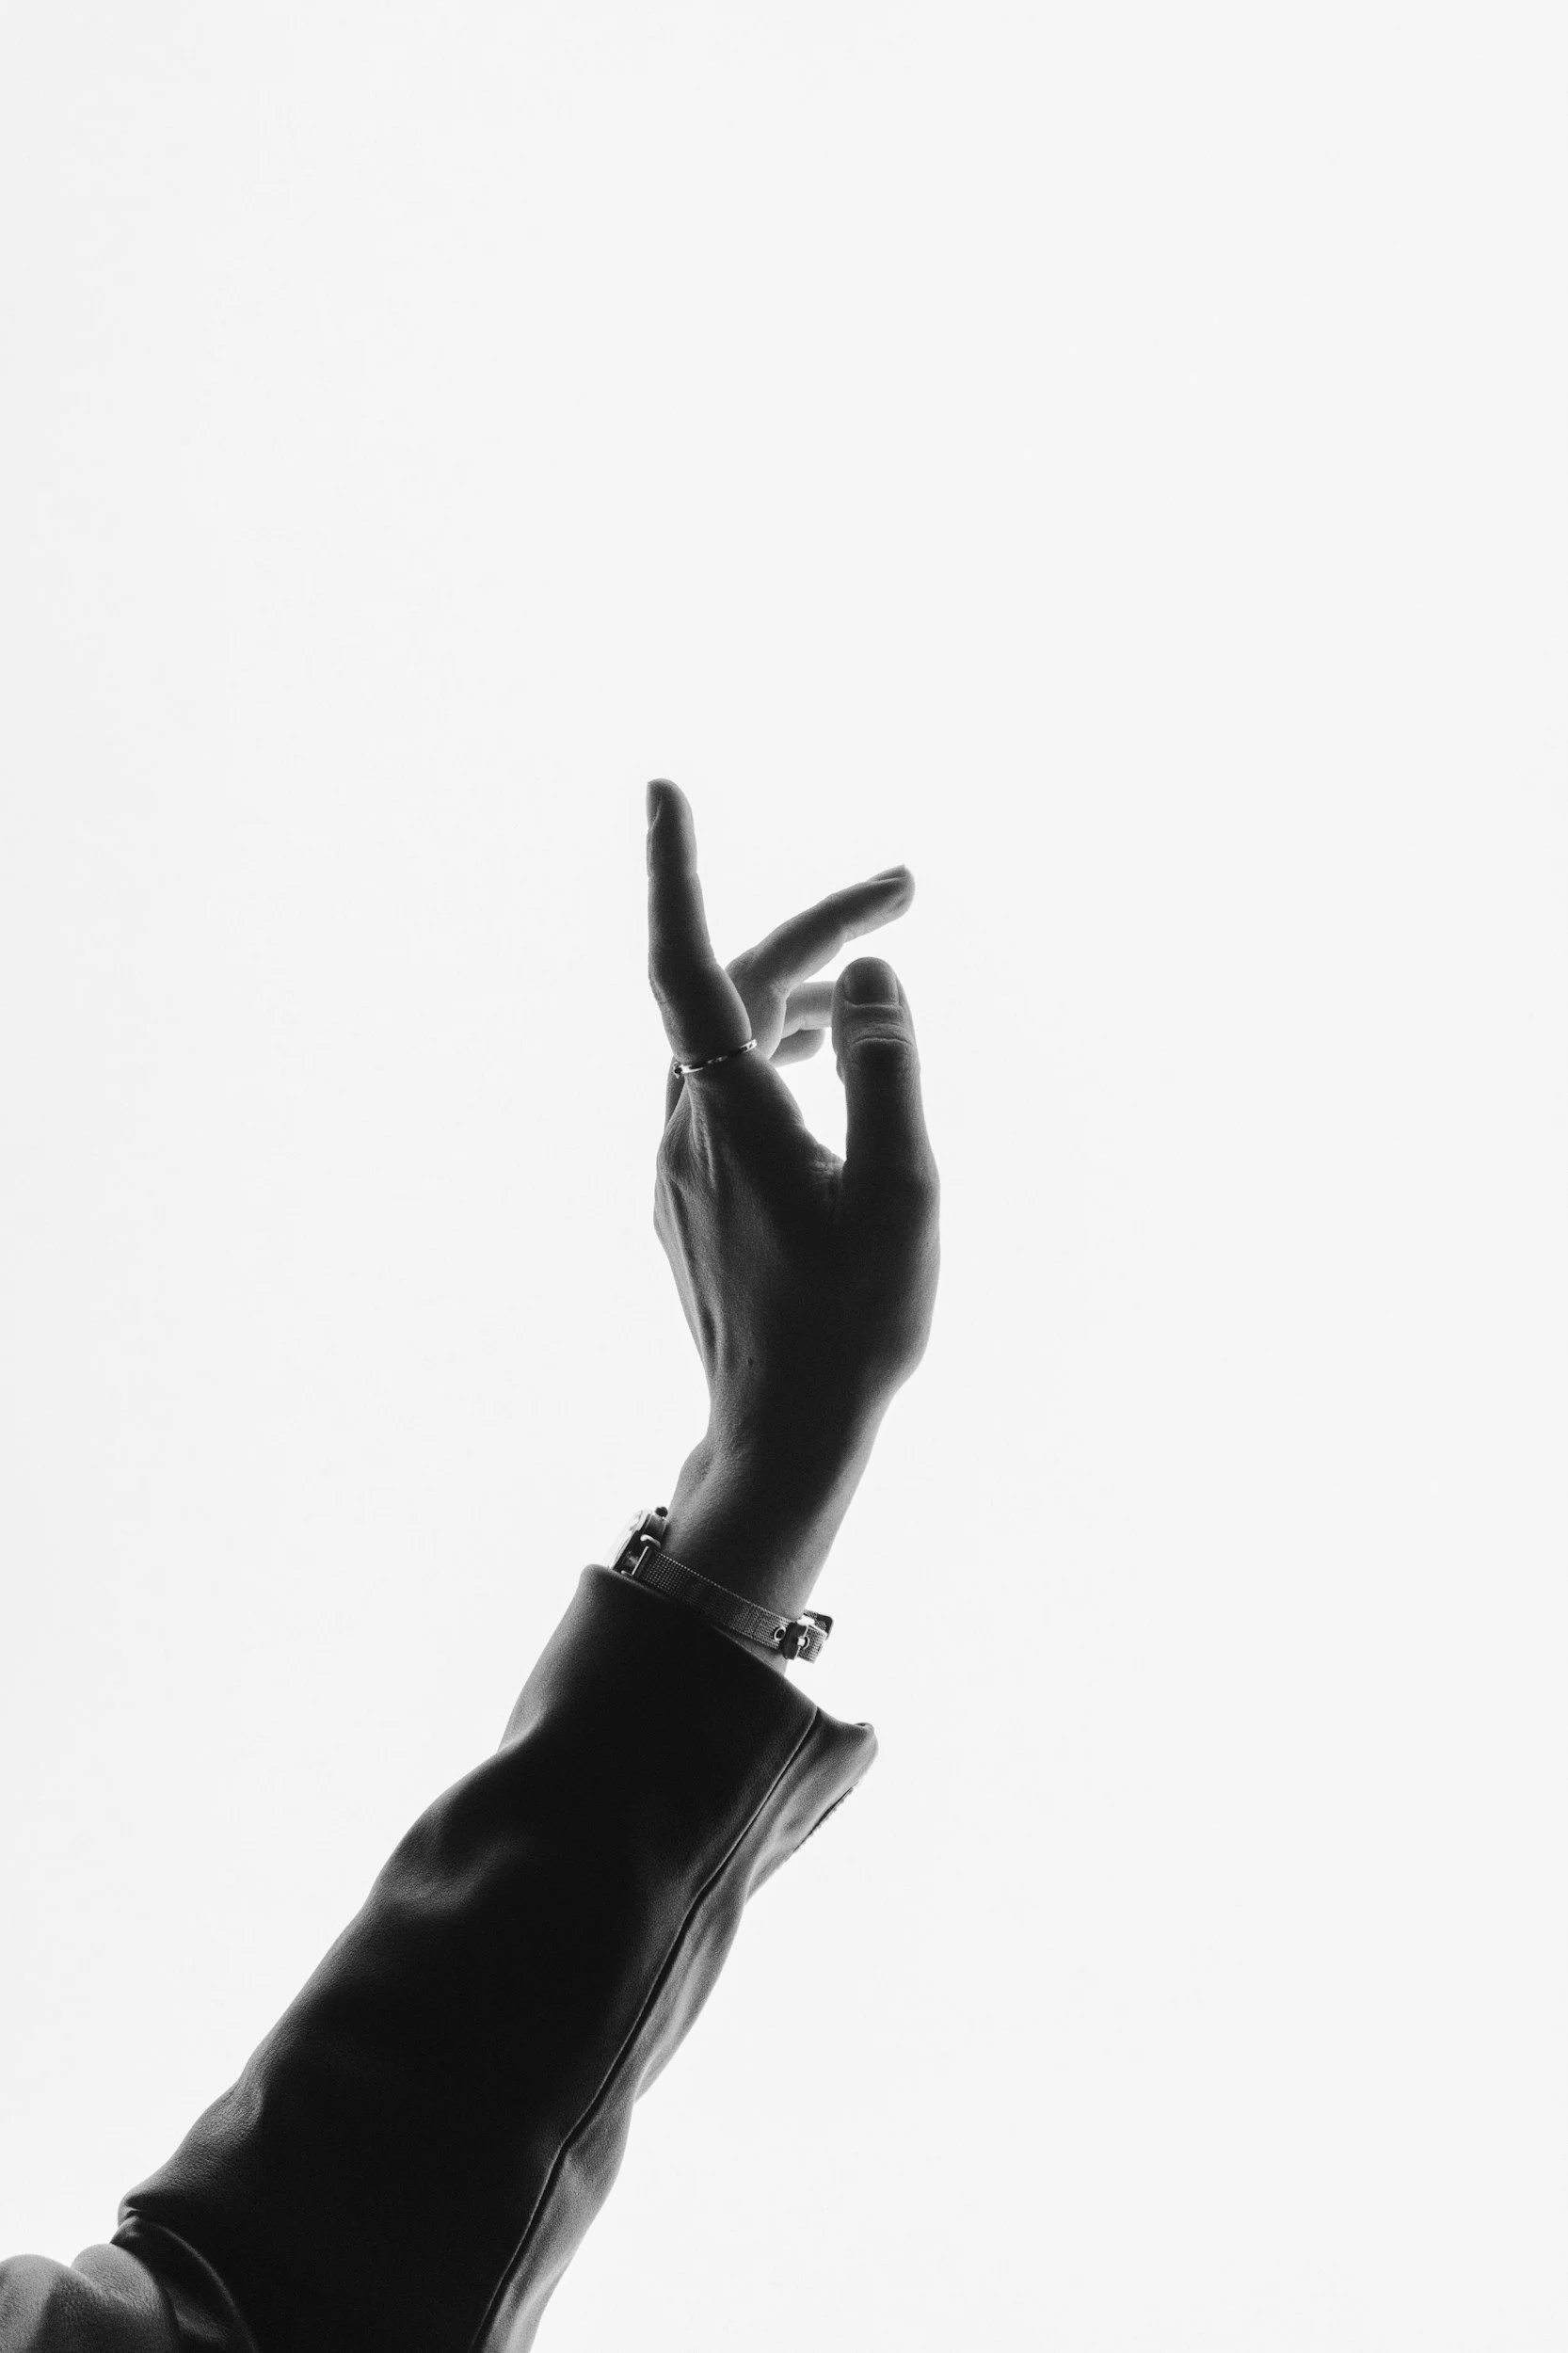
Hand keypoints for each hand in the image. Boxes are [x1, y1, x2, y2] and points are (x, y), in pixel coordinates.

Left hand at [645, 779, 939, 1621]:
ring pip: (725, 1046)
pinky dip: (777, 1058)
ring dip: (797, 999)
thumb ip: (886, 1072)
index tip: (664, 787)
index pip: (688, 965)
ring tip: (871, 993)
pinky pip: (722, 1096)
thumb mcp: (900, 1194)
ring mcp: (678, 1171)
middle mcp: (686, 1131)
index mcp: (730, 1116)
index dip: (673, 869)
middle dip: (812, 932)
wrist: (781, 1437)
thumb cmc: (851, 1326)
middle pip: (731, 993)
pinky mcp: (689, 1205)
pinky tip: (827, 1082)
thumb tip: (873, 974)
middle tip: (903, 893)